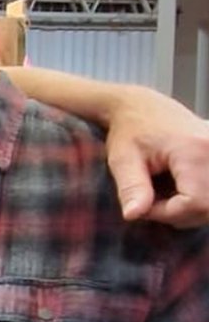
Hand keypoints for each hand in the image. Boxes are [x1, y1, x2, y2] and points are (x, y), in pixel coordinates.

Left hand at [104, 86, 208, 225]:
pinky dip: (199, 196)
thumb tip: (133, 215)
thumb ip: (131, 188)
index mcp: (194, 149)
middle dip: (181, 213)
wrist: (141, 106)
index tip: (144, 205)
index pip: (194, 202)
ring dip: (191, 206)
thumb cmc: (129, 130)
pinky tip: (180, 188)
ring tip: (165, 193)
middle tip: (153, 201)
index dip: (167, 213)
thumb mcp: (122, 160)